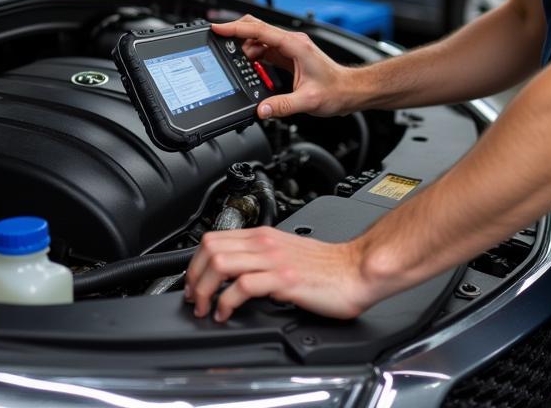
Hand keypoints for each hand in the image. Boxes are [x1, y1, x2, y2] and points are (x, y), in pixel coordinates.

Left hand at [184, 227, 375, 320]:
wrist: (356, 269)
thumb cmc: (328, 267)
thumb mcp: (287, 254)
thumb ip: (263, 259)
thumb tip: (238, 275)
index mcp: (265, 236)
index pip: (215, 239)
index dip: (195, 263)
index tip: (193, 284)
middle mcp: (266, 243)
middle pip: (211, 249)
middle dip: (193, 277)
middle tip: (195, 298)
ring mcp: (274, 260)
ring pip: (221, 264)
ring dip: (204, 290)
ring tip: (206, 308)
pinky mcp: (284, 279)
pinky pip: (242, 286)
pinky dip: (225, 303)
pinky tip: (226, 314)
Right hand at [212, 16, 351, 118]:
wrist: (350, 90)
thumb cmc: (335, 91)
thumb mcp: (307, 102)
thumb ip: (281, 106)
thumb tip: (261, 110)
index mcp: (295, 46)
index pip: (259, 31)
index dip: (237, 28)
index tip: (218, 28)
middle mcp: (292, 42)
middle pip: (258, 28)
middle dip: (236, 32)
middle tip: (218, 40)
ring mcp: (291, 48)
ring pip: (261, 38)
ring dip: (245, 47)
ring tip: (237, 63)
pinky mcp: (290, 56)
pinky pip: (266, 49)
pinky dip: (254, 54)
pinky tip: (249, 64)